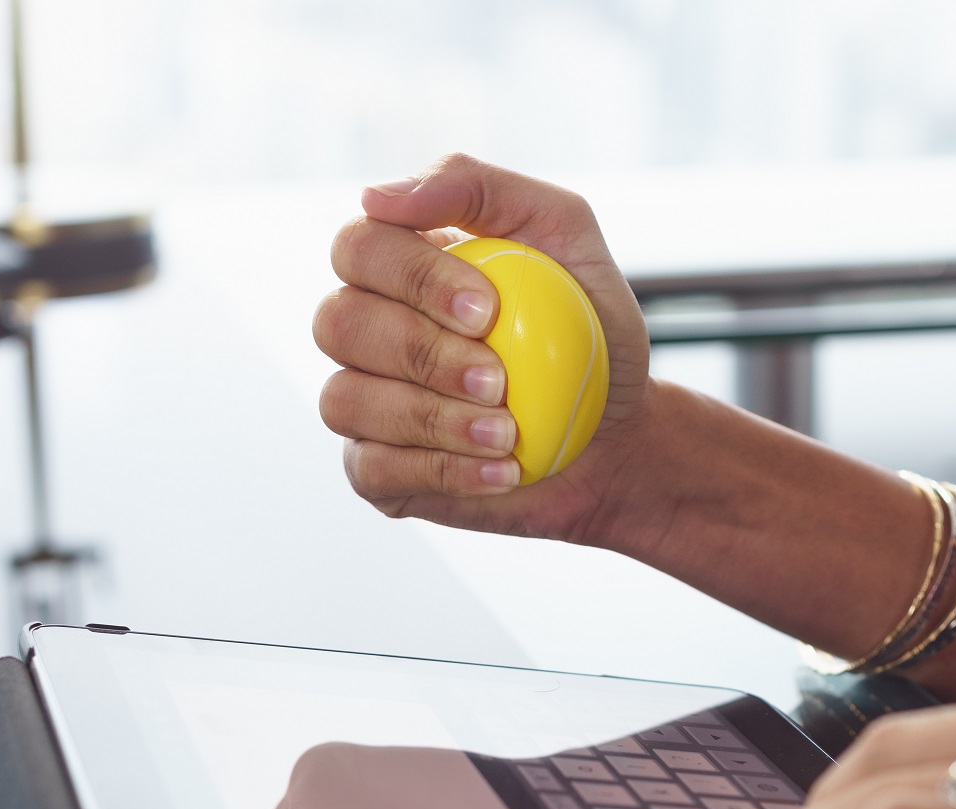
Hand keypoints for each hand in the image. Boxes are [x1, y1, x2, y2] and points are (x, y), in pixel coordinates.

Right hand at [313, 153, 652, 541]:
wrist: (616, 431)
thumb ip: (480, 189)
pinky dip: (443, 471)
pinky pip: (374, 469)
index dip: (413, 277)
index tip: (488, 310)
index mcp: (396, 263)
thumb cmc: (586, 329)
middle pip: (338, 323)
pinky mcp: (377, 470)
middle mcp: (364, 328)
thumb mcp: (563, 234)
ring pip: (344, 400)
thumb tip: (377, 195)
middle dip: (422, 352)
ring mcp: (363, 401)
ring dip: (433, 418)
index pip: (359, 247)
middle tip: (499, 379)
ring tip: (508, 431)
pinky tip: (502, 470)